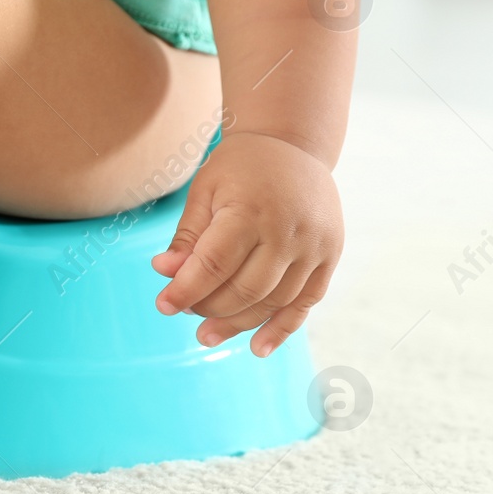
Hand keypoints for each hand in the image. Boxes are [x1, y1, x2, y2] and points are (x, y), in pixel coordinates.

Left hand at [152, 132, 341, 356]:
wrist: (292, 145)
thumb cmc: (238, 169)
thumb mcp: (204, 192)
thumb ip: (188, 237)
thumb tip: (165, 273)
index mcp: (250, 211)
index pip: (214, 265)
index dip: (185, 291)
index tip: (163, 306)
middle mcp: (287, 231)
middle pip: (244, 289)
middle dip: (210, 308)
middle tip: (186, 315)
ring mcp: (314, 246)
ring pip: (274, 301)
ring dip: (239, 325)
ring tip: (207, 336)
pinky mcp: (330, 256)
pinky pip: (305, 303)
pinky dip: (282, 328)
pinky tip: (258, 348)